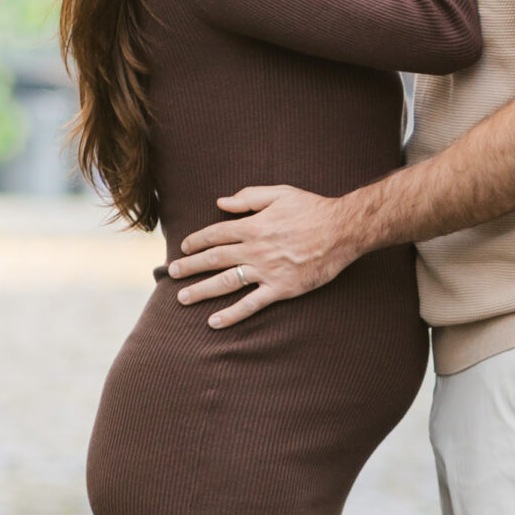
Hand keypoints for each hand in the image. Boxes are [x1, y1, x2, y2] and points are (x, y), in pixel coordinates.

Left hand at [169, 186, 358, 326]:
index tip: (184, 248)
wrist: (342, 231)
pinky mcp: (280, 289)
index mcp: (253, 226)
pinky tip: (214, 322)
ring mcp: (266, 271)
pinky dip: (232, 314)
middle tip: (172, 273)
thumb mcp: (280, 193)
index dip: (196, 241)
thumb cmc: (313, 209)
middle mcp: (255, 250)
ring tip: (183, 298)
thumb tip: (221, 202)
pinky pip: (251, 304)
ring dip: (202, 290)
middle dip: (190, 266)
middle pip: (214, 259)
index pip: (215, 234)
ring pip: (226, 282)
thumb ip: (249, 197)